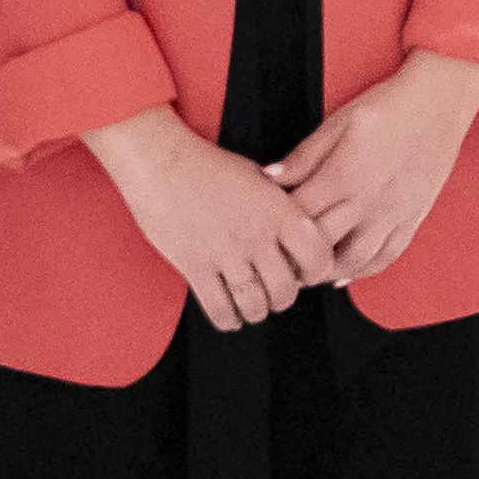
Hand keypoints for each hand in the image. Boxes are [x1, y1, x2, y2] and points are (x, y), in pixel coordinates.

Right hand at [85, 103, 338, 329]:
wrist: (160, 159)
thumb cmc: (209, 166)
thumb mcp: (259, 178)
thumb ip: (282, 209)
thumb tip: (299, 238)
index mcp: (278, 210)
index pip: (317, 258)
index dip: (315, 272)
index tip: (304, 273)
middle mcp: (256, 234)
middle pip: (285, 290)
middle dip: (282, 298)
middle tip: (273, 293)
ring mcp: (225, 252)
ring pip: (255, 305)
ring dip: (256, 311)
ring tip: (251, 304)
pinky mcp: (195, 265)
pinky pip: (220, 310)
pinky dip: (229, 319)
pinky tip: (230, 315)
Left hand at [273, 52, 478, 284]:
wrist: (439, 103)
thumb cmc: (388, 107)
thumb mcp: (339, 122)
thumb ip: (304, 155)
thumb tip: (269, 177)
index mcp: (345, 176)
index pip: (299, 215)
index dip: (275, 225)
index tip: (261, 227)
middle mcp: (369, 202)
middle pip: (322, 245)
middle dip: (294, 256)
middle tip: (274, 258)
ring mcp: (393, 215)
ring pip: (355, 261)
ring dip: (326, 272)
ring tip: (305, 270)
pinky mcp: (412, 219)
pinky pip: (387, 256)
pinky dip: (363, 271)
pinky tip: (345, 273)